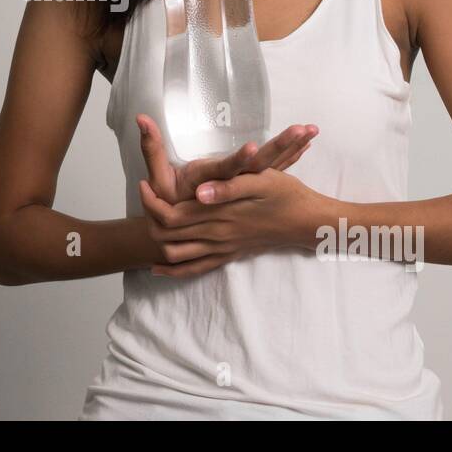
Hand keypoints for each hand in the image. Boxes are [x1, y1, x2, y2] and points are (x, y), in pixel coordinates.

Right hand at [136, 113, 317, 206]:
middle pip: (261, 166)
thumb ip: (151, 147)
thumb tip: (140, 117)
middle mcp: (234, 188)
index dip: (241, 160)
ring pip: (274, 168)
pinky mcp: (253, 189)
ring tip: (310, 130)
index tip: (255, 147)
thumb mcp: (159, 179)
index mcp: (212, 183)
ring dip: (293, 149)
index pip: (228, 170)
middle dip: (282, 147)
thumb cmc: (172, 201)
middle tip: (301, 130)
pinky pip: (277, 171)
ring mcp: (246, 190)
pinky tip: (307, 144)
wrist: (184, 234)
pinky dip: (291, 157)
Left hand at [140, 167, 330, 277]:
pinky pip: (195, 270)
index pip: (171, 215)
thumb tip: (198, 191)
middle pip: (167, 236)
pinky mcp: (229, 255)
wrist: (308, 222)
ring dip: (157, 242)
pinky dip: (173, 271)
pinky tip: (159, 268)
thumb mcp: (261, 181)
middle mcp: (217, 235)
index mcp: (220, 214)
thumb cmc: (286, 195)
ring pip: (176, 255)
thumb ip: (227, 186)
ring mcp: (223, 249)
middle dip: (148, 218)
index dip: (152, 201)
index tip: (144, 184)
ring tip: (149, 221)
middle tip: (143, 198)